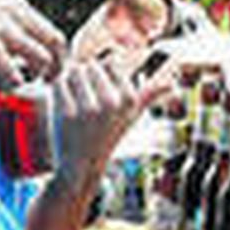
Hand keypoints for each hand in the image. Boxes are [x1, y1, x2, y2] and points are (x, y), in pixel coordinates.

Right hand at [0, 0, 65, 85]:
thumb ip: (3, 16)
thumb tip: (9, 39)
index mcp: (16, 6)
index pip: (52, 31)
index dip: (56, 54)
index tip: (47, 67)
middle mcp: (17, 17)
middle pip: (57, 44)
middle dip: (57, 68)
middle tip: (46, 82)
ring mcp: (5, 33)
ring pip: (42, 61)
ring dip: (35, 78)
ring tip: (18, 83)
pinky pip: (15, 76)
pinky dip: (11, 85)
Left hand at [51, 55, 155, 186]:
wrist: (82, 166)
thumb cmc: (107, 136)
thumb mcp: (131, 116)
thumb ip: (149, 95)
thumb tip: (171, 83)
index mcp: (129, 99)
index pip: (109, 63)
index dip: (100, 76)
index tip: (98, 95)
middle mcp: (112, 103)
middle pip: (89, 65)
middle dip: (84, 78)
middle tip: (84, 101)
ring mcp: (89, 109)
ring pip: (73, 71)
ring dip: (70, 82)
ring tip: (74, 102)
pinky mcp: (67, 114)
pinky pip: (60, 84)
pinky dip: (58, 92)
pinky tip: (63, 107)